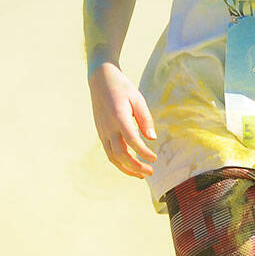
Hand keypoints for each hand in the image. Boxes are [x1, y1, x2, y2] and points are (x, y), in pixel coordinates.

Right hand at [89, 63, 157, 177]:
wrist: (100, 80)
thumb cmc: (122, 88)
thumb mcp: (138, 99)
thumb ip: (145, 119)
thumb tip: (152, 138)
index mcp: (118, 117)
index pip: (131, 140)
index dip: (143, 152)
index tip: (154, 158)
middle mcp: (108, 127)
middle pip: (120, 154)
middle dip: (135, 166)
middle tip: (150, 172)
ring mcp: (102, 132)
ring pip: (112, 157)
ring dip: (127, 169)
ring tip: (141, 175)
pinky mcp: (101, 133)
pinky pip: (109, 153)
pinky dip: (119, 163)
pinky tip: (131, 166)